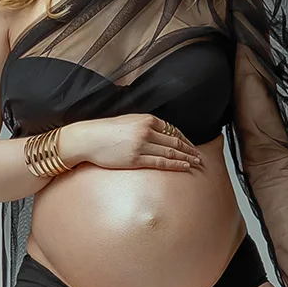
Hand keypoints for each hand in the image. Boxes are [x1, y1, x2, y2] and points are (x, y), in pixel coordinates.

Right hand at [65, 114, 202, 172]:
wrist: (88, 139)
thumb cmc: (105, 131)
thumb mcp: (128, 121)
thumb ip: (144, 126)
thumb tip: (158, 134)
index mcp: (145, 119)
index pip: (172, 129)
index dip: (184, 138)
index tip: (191, 146)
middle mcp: (146, 131)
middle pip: (175, 140)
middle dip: (189, 149)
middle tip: (200, 156)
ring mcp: (141, 145)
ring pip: (170, 151)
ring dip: (186, 157)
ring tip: (196, 163)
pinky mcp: (135, 159)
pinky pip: (160, 162)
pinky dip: (175, 164)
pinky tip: (183, 166)